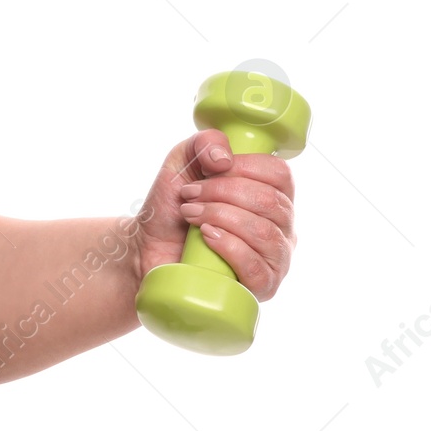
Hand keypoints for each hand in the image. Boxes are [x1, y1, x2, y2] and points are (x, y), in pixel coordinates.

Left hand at [129, 128, 297, 302]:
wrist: (149, 246)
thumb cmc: (173, 206)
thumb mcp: (181, 163)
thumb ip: (203, 144)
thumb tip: (224, 159)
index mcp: (272, 194)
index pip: (279, 174)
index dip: (242, 167)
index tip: (207, 171)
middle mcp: (281, 226)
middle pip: (270, 201)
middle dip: (222, 193)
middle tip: (189, 195)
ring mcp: (275, 258)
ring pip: (264, 233)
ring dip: (219, 217)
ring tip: (191, 215)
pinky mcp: (262, 286)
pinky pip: (257, 267)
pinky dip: (229, 247)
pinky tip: (207, 237)